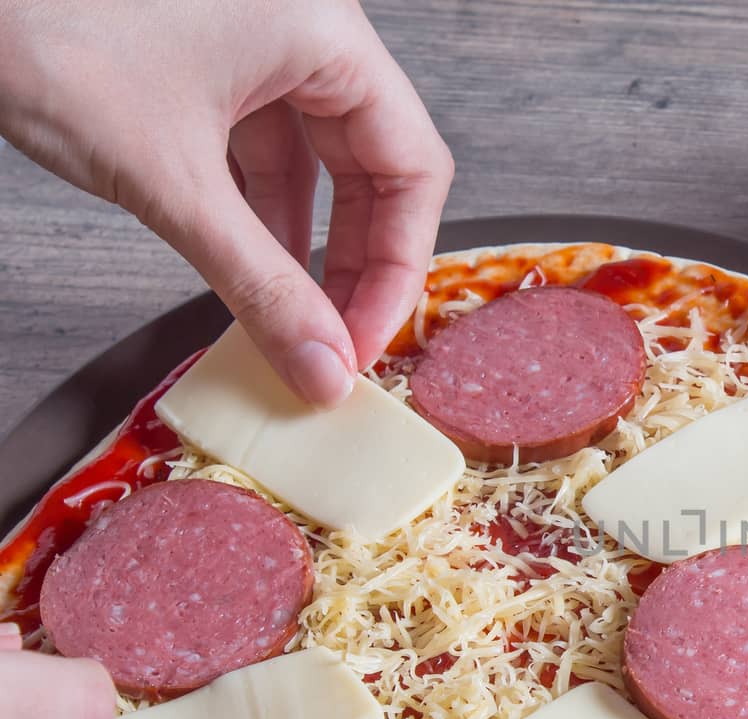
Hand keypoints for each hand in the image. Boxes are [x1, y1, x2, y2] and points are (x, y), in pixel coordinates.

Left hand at [0, 0, 453, 406]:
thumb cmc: (45, 23)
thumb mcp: (169, 179)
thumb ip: (258, 283)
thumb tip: (320, 366)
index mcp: (325, 33)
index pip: (412, 167)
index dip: (397, 266)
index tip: (363, 338)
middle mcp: (306, 30)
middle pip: (375, 167)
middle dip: (356, 264)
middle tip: (334, 343)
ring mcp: (259, 42)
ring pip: (317, 162)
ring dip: (307, 247)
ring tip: (293, 321)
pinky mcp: (210, 60)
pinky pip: (263, 147)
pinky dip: (260, 212)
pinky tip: (249, 269)